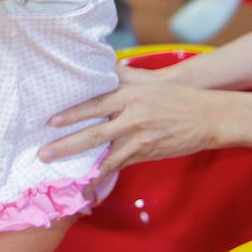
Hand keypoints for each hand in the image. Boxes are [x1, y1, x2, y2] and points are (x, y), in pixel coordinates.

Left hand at [38, 63, 219, 175]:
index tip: (51, 121)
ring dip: (83, 168)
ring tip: (63, 178)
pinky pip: (120, 166)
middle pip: (94, 133)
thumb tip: (100, 64)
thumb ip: (122, 75)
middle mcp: (133, 118)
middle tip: (43, 154)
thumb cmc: (175, 95)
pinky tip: (90, 186)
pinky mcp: (147, 153)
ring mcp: (141, 138)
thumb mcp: (148, 81)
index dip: (72, 114)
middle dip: (67, 145)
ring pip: (106, 156)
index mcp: (131, 97)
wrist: (208, 116)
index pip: (95, 105)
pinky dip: (104, 176)